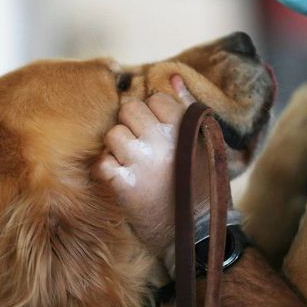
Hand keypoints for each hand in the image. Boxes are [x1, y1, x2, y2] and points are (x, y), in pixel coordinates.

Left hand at [94, 76, 209, 255]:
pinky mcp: (124, 187)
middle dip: (132, 124)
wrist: (197, 231)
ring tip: (133, 162)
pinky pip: (101, 162)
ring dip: (118, 147)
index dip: (153, 112)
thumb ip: (187, 105)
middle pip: (128, 109)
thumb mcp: (205, 142)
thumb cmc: (202, 183)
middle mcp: (161, 141)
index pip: (154, 97)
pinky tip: (121, 177)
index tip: (158, 130)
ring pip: (112, 134)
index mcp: (183, 127)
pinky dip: (107, 169)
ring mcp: (141, 163)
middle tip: (142, 144)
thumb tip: (172, 75)